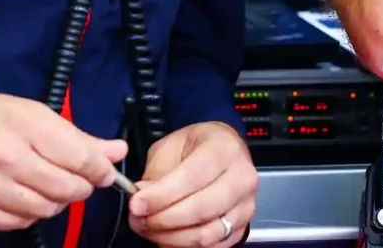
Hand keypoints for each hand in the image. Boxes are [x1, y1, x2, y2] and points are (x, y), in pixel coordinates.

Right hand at [0, 91, 127, 231]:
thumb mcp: (31, 112)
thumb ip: (75, 135)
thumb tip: (117, 151)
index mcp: (24, 126)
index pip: (80, 158)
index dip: (100, 168)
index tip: (104, 170)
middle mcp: (7, 159)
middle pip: (68, 188)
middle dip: (81, 186)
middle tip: (77, 177)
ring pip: (48, 210)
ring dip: (58, 201)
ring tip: (49, 185)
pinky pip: (22, 223)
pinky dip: (31, 212)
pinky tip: (25, 195)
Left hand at [128, 122, 257, 246]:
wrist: (225, 151)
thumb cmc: (197, 146)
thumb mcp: (172, 145)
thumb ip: (157, 173)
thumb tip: (142, 199)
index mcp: (224, 150)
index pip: (193, 178)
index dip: (162, 195)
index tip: (137, 204)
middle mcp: (241, 178)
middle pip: (201, 210)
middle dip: (163, 220)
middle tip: (138, 220)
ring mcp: (245, 206)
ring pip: (206, 234)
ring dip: (171, 238)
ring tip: (149, 229)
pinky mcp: (242, 228)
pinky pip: (213, 247)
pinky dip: (185, 247)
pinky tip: (168, 237)